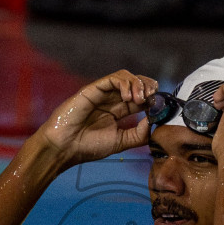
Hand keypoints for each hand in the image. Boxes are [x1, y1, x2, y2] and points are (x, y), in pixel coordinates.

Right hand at [31, 70, 158, 167]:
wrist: (64, 147)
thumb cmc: (87, 146)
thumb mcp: (120, 142)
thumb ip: (138, 134)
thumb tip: (154, 122)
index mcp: (117, 111)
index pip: (140, 97)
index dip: (152, 97)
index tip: (159, 105)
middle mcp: (111, 99)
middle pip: (135, 83)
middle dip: (148, 86)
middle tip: (152, 97)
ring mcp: (102, 93)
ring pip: (126, 77)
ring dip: (138, 84)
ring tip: (139, 99)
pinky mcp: (93, 89)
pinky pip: (113, 78)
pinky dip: (125, 84)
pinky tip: (127, 98)